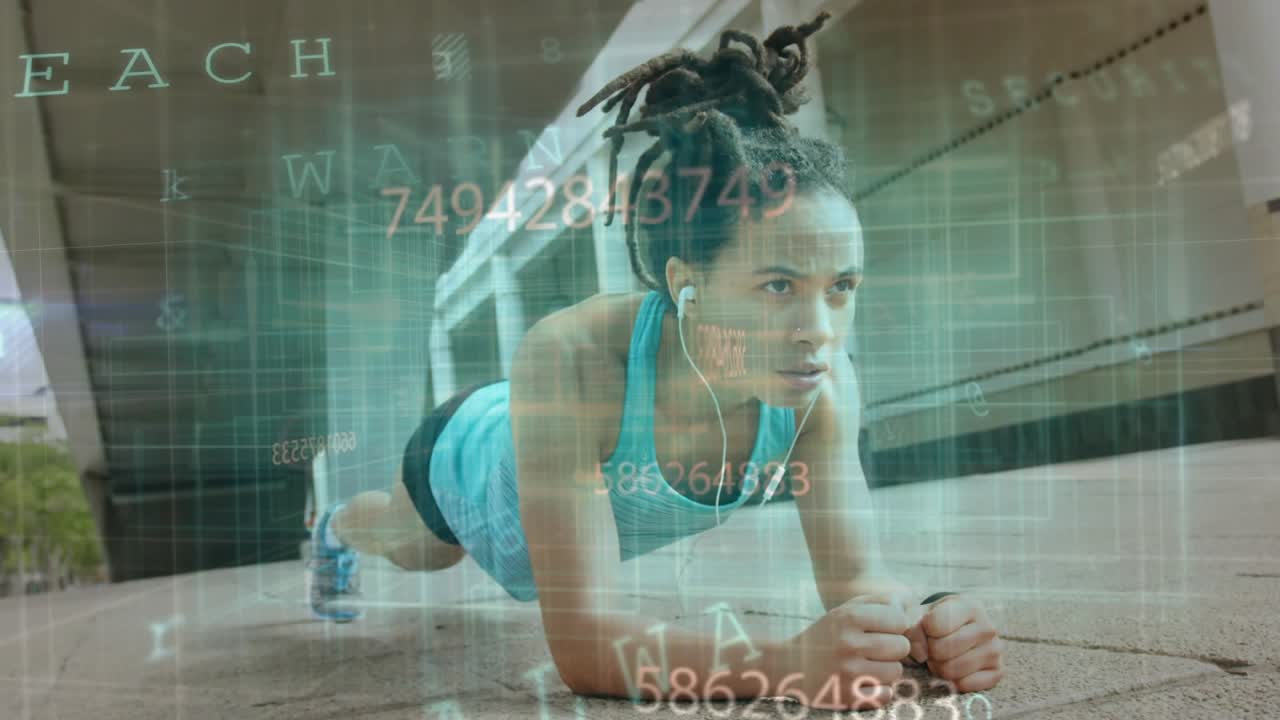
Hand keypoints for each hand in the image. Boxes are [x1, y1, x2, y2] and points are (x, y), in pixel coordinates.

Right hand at [770, 593, 910, 710]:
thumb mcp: (843, 611)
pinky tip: (866, 682)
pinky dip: (880, 691)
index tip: (884, 630)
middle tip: (877, 650)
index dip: (896, 626)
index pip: (899, 620)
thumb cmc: (826, 635)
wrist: (790, 665)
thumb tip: (907, 608)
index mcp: (848, 617)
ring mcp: (848, 672)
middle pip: (901, 646)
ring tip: (870, 665)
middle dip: (893, 649)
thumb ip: (876, 602)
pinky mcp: (849, 697)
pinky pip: (886, 695)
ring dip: (887, 670)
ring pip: (896, 672)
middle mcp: (848, 643)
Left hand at [920, 594, 1004, 692]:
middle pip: (942, 650)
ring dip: (939, 667)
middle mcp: (988, 628)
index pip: (935, 625)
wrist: (961, 630)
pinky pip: (965, 685)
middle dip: (930, 651)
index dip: (924, 630)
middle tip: (934, 646)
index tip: (929, 628)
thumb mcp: (923, 614)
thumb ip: (913, 630)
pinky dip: (953, 682)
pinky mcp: (998, 672)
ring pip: (951, 670)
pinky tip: (957, 669)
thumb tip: (921, 654)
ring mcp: (995, 651)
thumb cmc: (939, 620)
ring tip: (944, 657)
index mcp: (970, 607)